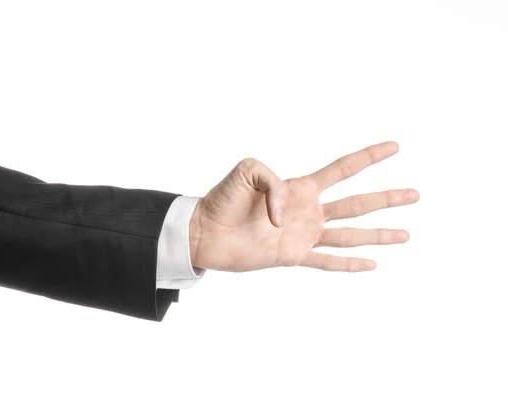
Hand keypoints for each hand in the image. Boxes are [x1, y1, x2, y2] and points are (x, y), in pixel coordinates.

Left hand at [189, 141, 418, 271]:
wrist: (205, 231)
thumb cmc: (223, 198)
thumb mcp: (248, 171)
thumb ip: (274, 183)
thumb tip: (288, 216)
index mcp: (300, 187)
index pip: (342, 169)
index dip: (369, 157)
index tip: (395, 147)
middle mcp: (308, 210)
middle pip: (357, 203)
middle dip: (387, 198)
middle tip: (416, 194)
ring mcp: (303, 234)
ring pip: (350, 234)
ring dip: (378, 235)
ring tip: (406, 234)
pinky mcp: (292, 256)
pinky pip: (327, 261)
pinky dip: (349, 264)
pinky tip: (372, 265)